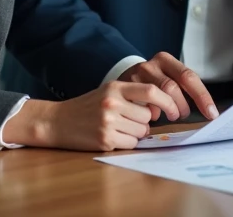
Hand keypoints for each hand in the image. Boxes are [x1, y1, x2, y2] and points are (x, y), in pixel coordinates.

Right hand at [2, 81, 179, 151]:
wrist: (57, 121)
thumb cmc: (87, 107)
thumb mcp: (108, 92)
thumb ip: (132, 95)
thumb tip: (162, 108)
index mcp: (115, 87)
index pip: (152, 91)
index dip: (168, 101)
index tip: (175, 110)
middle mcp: (112, 102)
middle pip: (148, 116)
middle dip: (144, 122)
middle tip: (129, 121)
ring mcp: (108, 121)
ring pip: (142, 132)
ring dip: (136, 133)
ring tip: (118, 128)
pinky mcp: (105, 139)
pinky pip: (131, 144)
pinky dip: (127, 143)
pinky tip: (112, 137)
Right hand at [120, 52, 218, 121]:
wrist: (119, 80)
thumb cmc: (149, 81)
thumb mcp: (164, 75)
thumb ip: (181, 85)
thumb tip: (206, 108)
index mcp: (163, 59)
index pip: (187, 76)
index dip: (202, 96)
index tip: (211, 113)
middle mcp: (148, 65)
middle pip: (172, 88)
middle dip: (182, 106)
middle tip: (183, 115)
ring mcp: (133, 77)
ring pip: (158, 100)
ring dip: (169, 112)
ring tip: (171, 116)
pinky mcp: (121, 92)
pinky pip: (143, 111)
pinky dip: (152, 118)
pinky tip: (152, 117)